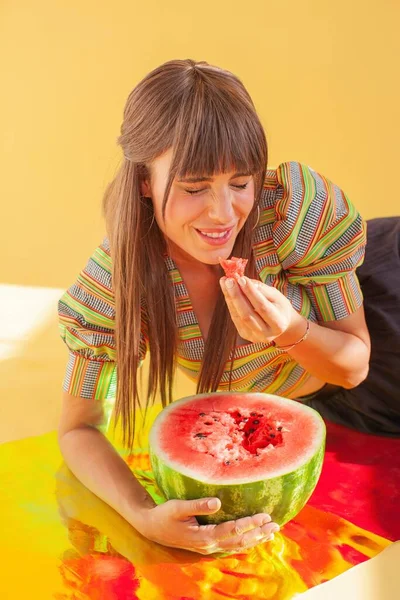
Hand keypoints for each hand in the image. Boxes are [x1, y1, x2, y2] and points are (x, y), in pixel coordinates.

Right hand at [136, 497, 278, 554]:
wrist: (151, 528)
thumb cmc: (164, 514)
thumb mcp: (177, 507)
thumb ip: (197, 505)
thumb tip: (218, 502)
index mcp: (203, 536)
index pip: (232, 530)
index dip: (249, 524)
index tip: (263, 515)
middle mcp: (209, 545)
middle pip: (239, 541)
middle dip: (258, 533)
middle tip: (275, 524)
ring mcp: (209, 548)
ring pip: (237, 546)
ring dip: (255, 539)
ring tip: (271, 532)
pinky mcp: (208, 545)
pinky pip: (231, 546)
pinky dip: (245, 542)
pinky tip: (254, 538)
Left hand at [220, 275, 302, 344]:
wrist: (279, 324)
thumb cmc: (279, 306)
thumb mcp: (277, 296)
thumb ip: (262, 289)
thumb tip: (245, 282)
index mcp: (278, 324)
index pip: (262, 307)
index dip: (250, 292)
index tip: (241, 278)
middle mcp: (266, 334)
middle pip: (247, 314)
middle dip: (236, 296)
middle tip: (229, 280)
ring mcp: (254, 336)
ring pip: (238, 316)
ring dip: (230, 298)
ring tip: (225, 282)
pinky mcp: (244, 334)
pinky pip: (234, 317)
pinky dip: (230, 303)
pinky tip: (227, 291)